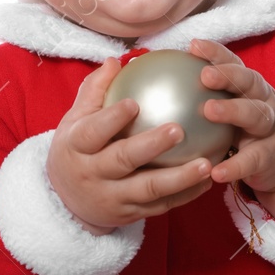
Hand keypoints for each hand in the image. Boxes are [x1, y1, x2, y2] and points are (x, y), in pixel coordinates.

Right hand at [46, 57, 215, 234]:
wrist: (65, 202)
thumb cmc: (77, 150)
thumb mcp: (75, 120)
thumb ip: (95, 91)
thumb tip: (116, 61)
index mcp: (76, 147)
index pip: (93, 132)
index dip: (111, 119)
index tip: (134, 103)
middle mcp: (92, 174)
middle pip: (122, 160)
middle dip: (151, 146)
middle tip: (179, 129)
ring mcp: (112, 197)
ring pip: (148, 189)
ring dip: (179, 178)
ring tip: (206, 163)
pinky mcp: (130, 214)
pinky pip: (162, 205)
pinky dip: (186, 194)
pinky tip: (209, 179)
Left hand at [191, 39, 274, 225]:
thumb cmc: (248, 131)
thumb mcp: (234, 110)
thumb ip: (204, 98)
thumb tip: (157, 87)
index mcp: (251, 88)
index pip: (235, 65)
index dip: (217, 54)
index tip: (194, 46)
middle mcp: (265, 102)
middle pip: (250, 83)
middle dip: (229, 75)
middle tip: (204, 75)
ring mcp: (271, 129)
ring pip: (257, 115)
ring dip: (234, 110)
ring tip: (209, 110)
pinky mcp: (271, 157)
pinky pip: (253, 160)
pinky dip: (236, 166)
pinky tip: (215, 172)